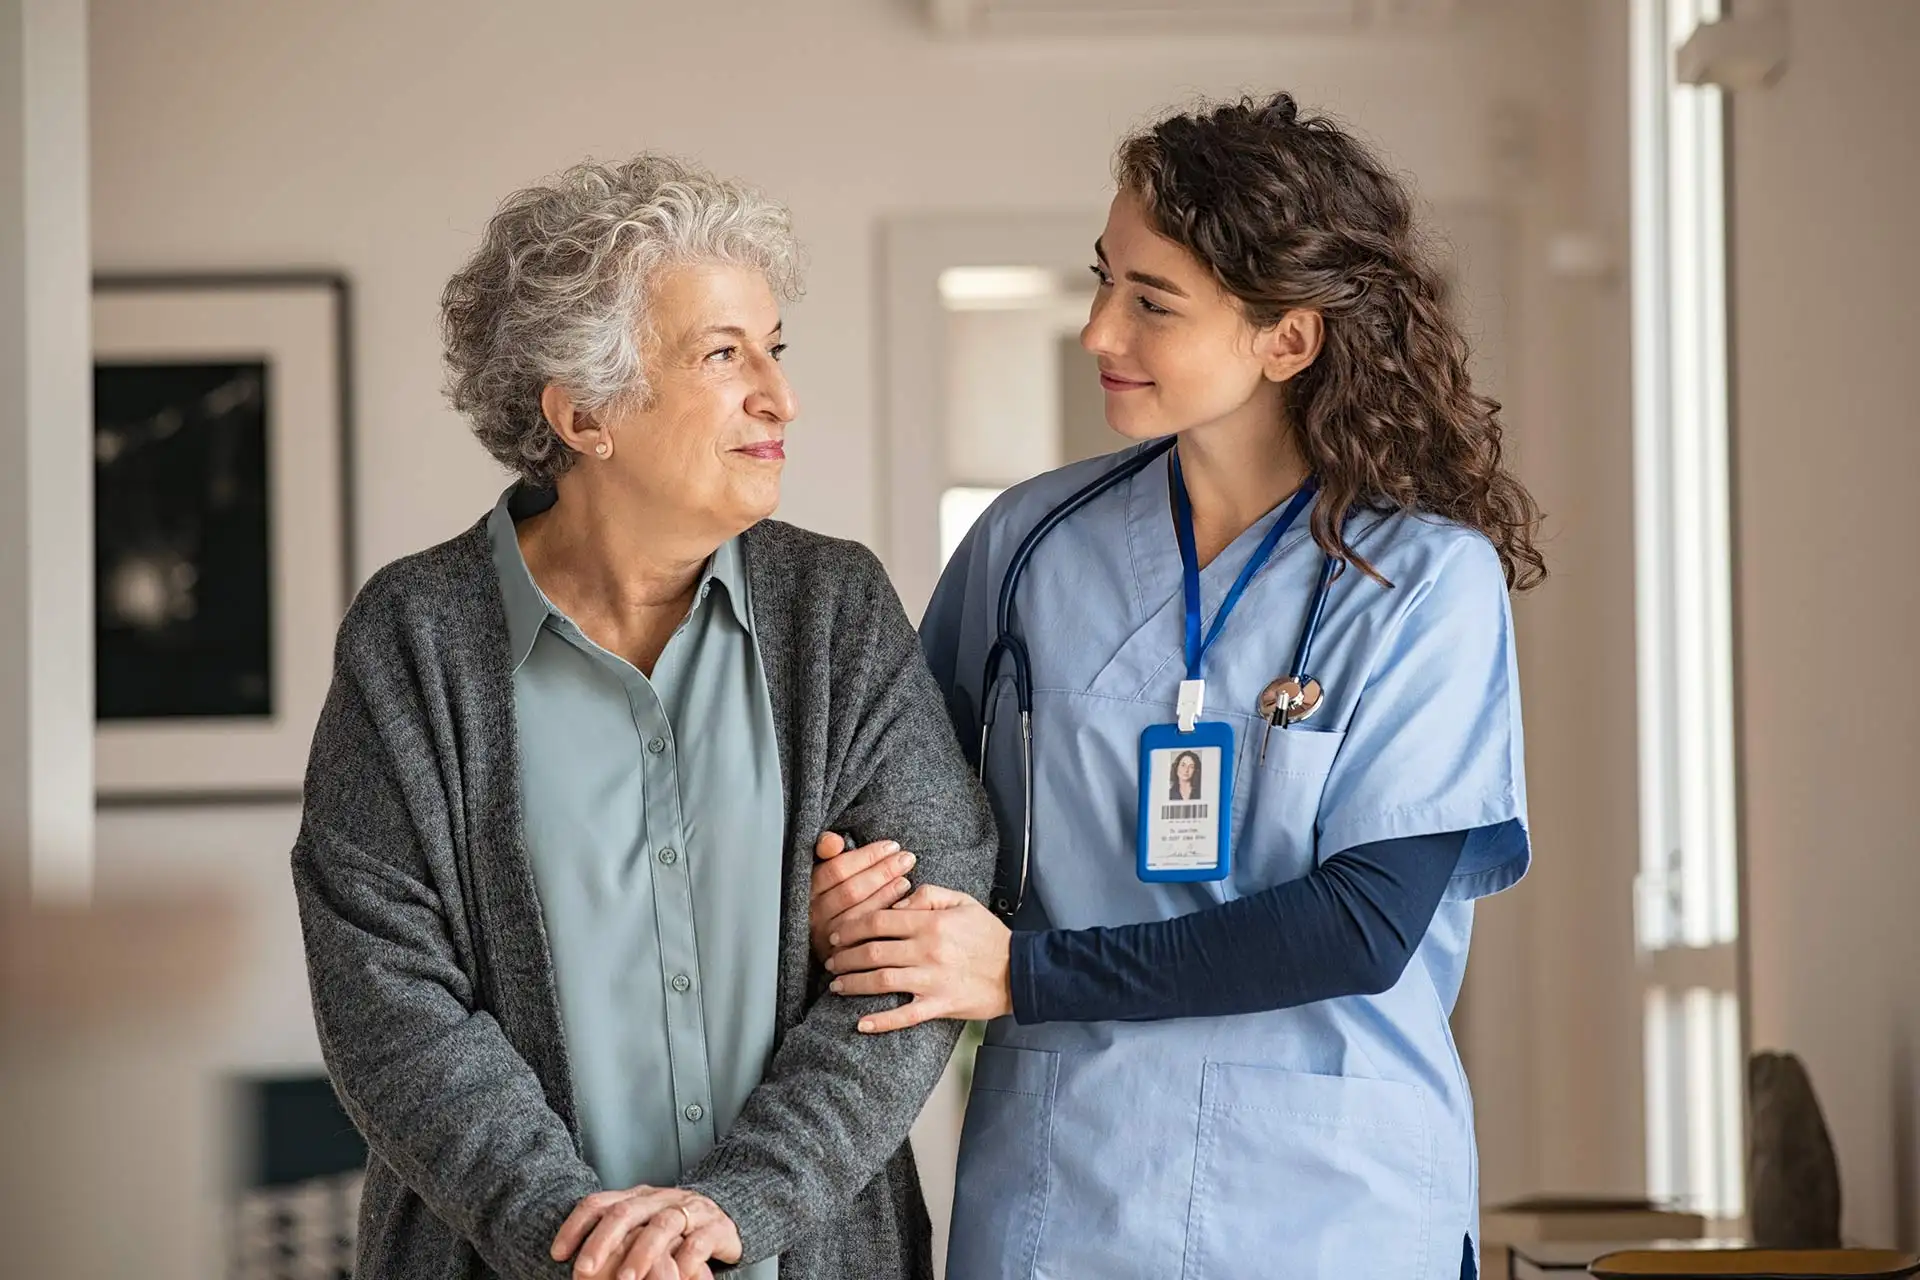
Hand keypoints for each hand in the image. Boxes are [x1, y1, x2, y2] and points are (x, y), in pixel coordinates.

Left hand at [551, 1185, 739, 1279]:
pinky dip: (684, 1261)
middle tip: (582, 1270)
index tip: (557, 1254)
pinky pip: (698, 1242)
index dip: (575, 1226)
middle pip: (626, 1212)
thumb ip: (612, 1234)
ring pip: (662, 1226)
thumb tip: (564, 1256)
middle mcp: (661, 1199)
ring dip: (641, 1254)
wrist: (728, 1212)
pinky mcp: (716, 1228)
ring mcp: (690, 1211)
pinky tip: (674, 1278)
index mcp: (638, 1197)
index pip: (600, 1203)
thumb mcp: (641, 1224)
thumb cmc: (674, 1227)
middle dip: (602, 1242)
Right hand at [810, 832, 916, 962]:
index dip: (867, 857)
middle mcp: (813, 914)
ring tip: (906, 878)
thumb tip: (834, 842)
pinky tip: (902, 903)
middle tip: (906, 858)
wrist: (826, 938)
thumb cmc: (830, 893)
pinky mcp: (840, 955)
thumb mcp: (824, 868)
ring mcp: (826, 937)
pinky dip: (885, 915)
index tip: (890, 846)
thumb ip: (825, 849)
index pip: (837, 869)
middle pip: (851, 891)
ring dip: (886, 893)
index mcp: (808, 889)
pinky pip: (866, 935)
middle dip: (882, 871)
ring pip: (859, 913)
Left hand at [823, 884, 1012, 1031]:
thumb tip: (897, 900)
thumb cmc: (989, 935)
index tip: (837, 933)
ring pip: (881, 982)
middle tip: (830, 961)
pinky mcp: (940, 1005)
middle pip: (872, 951)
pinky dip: (880, 1022)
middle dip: (844, 956)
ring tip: (836, 985)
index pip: (879, 921)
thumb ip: (928, 894)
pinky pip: (905, 1016)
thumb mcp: (963, 901)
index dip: (851, 927)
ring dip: (853, 984)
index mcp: (931, 923)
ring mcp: (932, 981)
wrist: (1019, 971)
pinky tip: (861, 1023)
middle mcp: (927, 951)